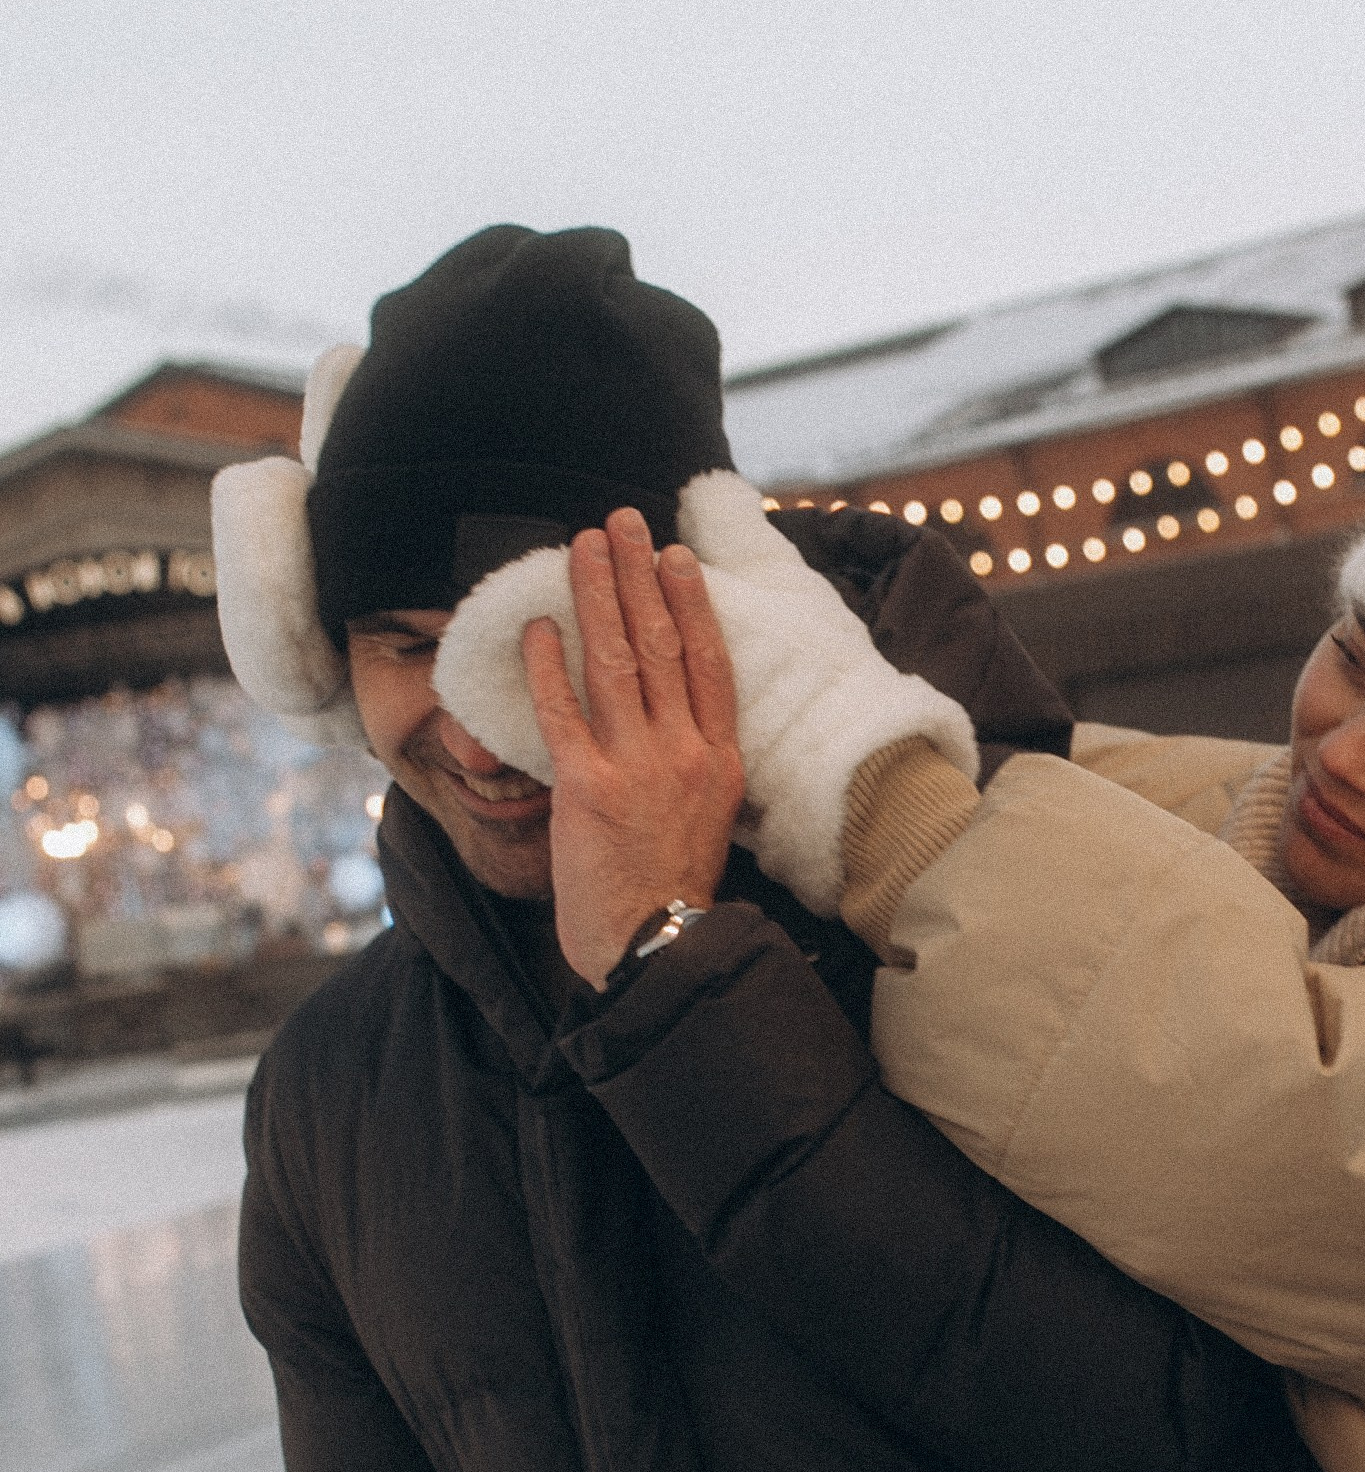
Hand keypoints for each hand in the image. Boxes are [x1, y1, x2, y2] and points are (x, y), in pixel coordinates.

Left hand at [521, 510, 746, 986]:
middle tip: (620, 522)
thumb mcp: (709, 820)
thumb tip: (675, 720)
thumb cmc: (676, 892)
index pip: (708, 662)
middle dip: (638, 576)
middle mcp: (683, 753)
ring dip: (597, 595)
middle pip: (661, 644)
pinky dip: (548, 664)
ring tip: (582, 546)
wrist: (658, 949)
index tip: (673, 556)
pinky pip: (562, 710)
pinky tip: (538, 625)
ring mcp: (635, 767)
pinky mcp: (586, 788)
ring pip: (616, 662)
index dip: (690, 602)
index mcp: (720, 761)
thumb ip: (695, 766)